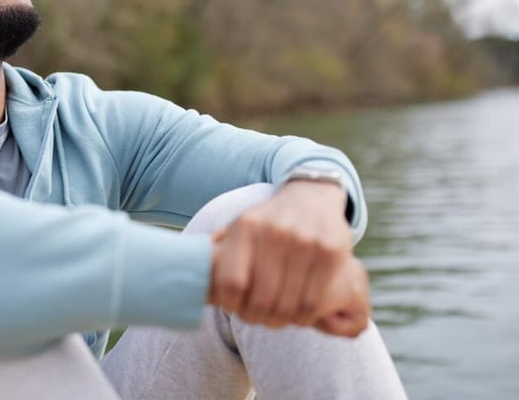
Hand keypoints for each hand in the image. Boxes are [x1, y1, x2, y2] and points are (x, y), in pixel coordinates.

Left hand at [207, 180, 370, 336]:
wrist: (312, 196)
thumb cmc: (269, 222)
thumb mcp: (240, 226)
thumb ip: (217, 250)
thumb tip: (187, 272)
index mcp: (246, 226)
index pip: (231, 283)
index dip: (230, 305)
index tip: (234, 307)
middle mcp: (275, 232)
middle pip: (262, 300)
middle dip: (258, 317)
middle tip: (258, 317)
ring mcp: (306, 241)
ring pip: (289, 306)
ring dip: (282, 321)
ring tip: (277, 317)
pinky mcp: (331, 251)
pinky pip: (314, 302)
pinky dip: (304, 317)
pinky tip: (298, 312)